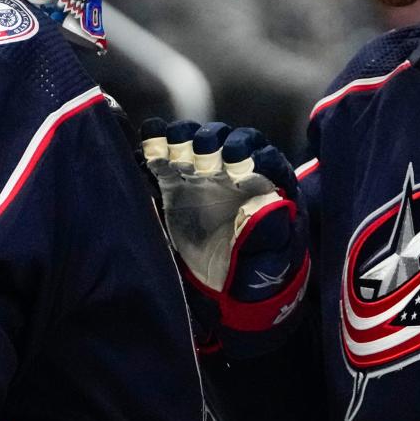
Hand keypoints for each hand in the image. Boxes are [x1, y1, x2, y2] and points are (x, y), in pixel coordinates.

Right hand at [141, 119, 309, 355]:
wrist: (221, 282)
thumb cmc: (251, 266)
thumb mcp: (268, 255)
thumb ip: (270, 228)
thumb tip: (271, 201)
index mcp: (266, 184)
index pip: (265, 156)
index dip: (253, 155)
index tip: (237, 164)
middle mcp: (235, 171)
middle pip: (228, 140)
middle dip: (215, 143)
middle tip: (203, 161)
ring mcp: (203, 173)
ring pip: (196, 139)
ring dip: (185, 138)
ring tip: (175, 153)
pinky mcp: (174, 181)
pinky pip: (164, 156)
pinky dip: (155, 147)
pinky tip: (148, 150)